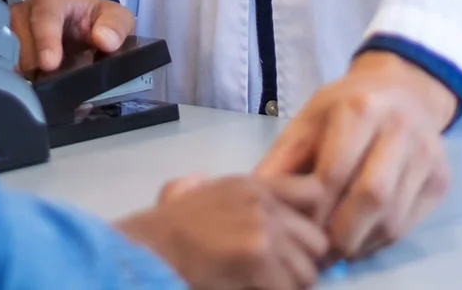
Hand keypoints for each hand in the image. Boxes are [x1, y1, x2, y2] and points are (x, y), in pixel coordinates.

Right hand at [9, 0, 133, 76]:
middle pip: (19, 40)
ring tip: (44, 87)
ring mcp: (12, 32)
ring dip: (27, 74)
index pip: (43, 17)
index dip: (45, 40)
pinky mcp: (7, 51)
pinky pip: (7, 67)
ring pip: (9, 56)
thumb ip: (115, 26)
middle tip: (49, 83)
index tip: (50, 63)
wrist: (84, 26)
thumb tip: (104, 39)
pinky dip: (21, 80)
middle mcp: (25, 13)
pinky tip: (34, 90)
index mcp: (50, 0)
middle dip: (33, 63)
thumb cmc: (96, 19)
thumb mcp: (116, 17)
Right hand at [115, 173, 333, 289]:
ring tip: (262, 286)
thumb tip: (197, 182)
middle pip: (317, 241)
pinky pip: (288, 289)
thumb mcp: (186, 196)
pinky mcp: (259, 258)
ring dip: (288, 287)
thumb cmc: (161, 234)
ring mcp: (263, 229)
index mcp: (251, 185)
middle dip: (301, 266)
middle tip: (277, 279)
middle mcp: (263, 202)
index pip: (314, 193)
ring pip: (307, 273)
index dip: (312, 224)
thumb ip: (202, 188)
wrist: (144, 253)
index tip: (297, 246)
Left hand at [254, 52, 457, 260]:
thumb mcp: (309, 119)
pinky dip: (379, 241)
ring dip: (359, 242)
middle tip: (316, 251)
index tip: (294, 229)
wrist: (405, 91)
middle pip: (371, 197)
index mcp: (362, 108)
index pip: (335, 172)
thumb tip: (255, 196)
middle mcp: (401, 128)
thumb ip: (283, 157)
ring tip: (334, 249)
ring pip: (393, 217)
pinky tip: (359, 239)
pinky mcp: (441, 179)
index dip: (312, 208)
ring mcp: (427, 155)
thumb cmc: (347, 107)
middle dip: (339, 232)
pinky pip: (409, 224)